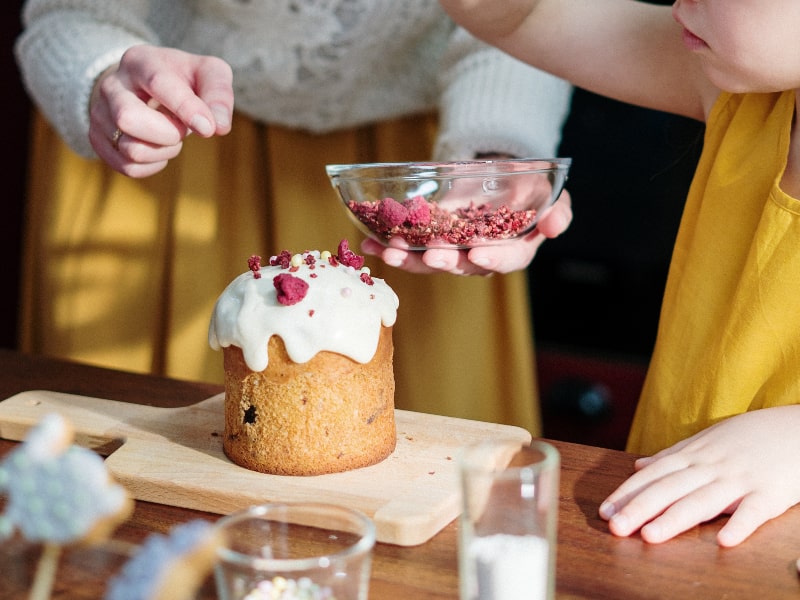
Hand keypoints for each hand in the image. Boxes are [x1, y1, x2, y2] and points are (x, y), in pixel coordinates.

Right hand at [88, 45, 233, 176]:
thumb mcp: (208, 74)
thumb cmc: (184, 80)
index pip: (158, 83)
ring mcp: (99, 113)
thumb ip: (218, 95)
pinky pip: (128, 167)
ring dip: (164, 151)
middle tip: (182, 129)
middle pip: (129, 119)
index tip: (208, 129)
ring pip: (131, 149)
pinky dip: (153, 165)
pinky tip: (159, 149)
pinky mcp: (98, 139)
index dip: (185, 108)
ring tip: (171, 136)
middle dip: (167, 134)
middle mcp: (112, 84)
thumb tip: (220, 127)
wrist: (145, 86)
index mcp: (140, 61)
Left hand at [361, 190, 571, 274]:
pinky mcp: (431, 242)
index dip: (492, 258)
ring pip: (431, 262)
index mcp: (513, 251)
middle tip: (428, 254)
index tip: (477, 253)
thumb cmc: (529, 188)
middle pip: (462, 266)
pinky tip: (371, 244)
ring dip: (409, 259)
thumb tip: (554, 225)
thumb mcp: (550, 193)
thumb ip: (558, 211)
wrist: (499, 176)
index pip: (506, 260)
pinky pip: (412, 249)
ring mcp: (453, 251)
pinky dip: (391, 247)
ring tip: (389, 251)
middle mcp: (480, 257)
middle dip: (443, 261)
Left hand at [599, 405, 799, 546]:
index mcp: (695, 455)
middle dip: (640, 508)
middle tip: (615, 528)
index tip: (605, 510)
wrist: (797, 427)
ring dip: (676, 519)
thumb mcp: (707, 440)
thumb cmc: (749, 437)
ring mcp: (741, 479)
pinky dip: (740, 524)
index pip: (654, 475)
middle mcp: (712, 466)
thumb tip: (639, 465)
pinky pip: (755, 511)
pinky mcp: (772, 493)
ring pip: (703, 501)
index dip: (628, 492)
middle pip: (670, 489)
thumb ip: (672, 455)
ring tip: (650, 536)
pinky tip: (724, 541)